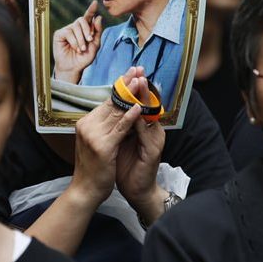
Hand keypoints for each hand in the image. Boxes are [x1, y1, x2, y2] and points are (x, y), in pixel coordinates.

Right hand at [53, 0, 102, 83]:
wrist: (73, 68)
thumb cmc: (84, 58)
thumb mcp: (95, 45)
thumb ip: (97, 32)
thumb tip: (99, 17)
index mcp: (85, 29)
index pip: (88, 17)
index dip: (91, 10)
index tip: (95, 3)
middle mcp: (75, 28)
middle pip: (82, 20)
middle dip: (87, 30)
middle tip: (89, 40)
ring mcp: (67, 30)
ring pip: (76, 27)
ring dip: (81, 39)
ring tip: (81, 49)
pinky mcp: (60, 34)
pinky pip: (69, 32)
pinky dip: (74, 41)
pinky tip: (75, 48)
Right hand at [69, 70, 142, 209]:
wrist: (85, 191)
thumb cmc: (94, 168)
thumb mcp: (98, 142)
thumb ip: (105, 126)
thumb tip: (120, 109)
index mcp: (86, 122)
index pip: (107, 101)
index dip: (121, 86)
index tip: (132, 72)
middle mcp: (87, 125)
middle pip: (112, 101)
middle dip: (127, 84)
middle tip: (138, 70)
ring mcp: (94, 134)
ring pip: (117, 111)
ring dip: (131, 95)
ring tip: (142, 81)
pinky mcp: (103, 145)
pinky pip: (119, 128)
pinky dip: (130, 116)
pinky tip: (139, 107)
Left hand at [115, 70, 166, 223]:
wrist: (134, 191)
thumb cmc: (124, 166)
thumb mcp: (118, 142)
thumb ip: (118, 125)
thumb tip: (107, 108)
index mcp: (144, 127)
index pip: (139, 103)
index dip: (133, 88)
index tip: (129, 71)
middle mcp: (152, 130)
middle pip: (146, 104)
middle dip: (140, 87)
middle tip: (137, 70)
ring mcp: (155, 139)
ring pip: (149, 114)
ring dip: (143, 98)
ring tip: (138, 82)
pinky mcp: (154, 150)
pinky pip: (146, 131)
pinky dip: (140, 120)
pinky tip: (136, 109)